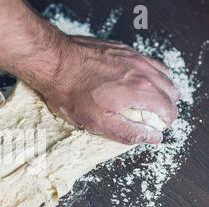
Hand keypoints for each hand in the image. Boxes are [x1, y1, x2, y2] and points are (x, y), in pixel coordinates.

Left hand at [43, 35, 179, 143]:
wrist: (54, 61)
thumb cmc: (71, 92)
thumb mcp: (97, 122)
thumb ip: (128, 131)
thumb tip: (152, 137)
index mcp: (140, 90)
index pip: (168, 109)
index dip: (163, 123)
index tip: (153, 128)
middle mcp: (142, 70)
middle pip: (171, 91)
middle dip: (165, 106)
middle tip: (150, 117)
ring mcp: (133, 56)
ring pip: (162, 74)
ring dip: (159, 89)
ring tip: (144, 101)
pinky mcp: (122, 49)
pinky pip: (146, 62)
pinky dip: (148, 74)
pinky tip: (134, 82)